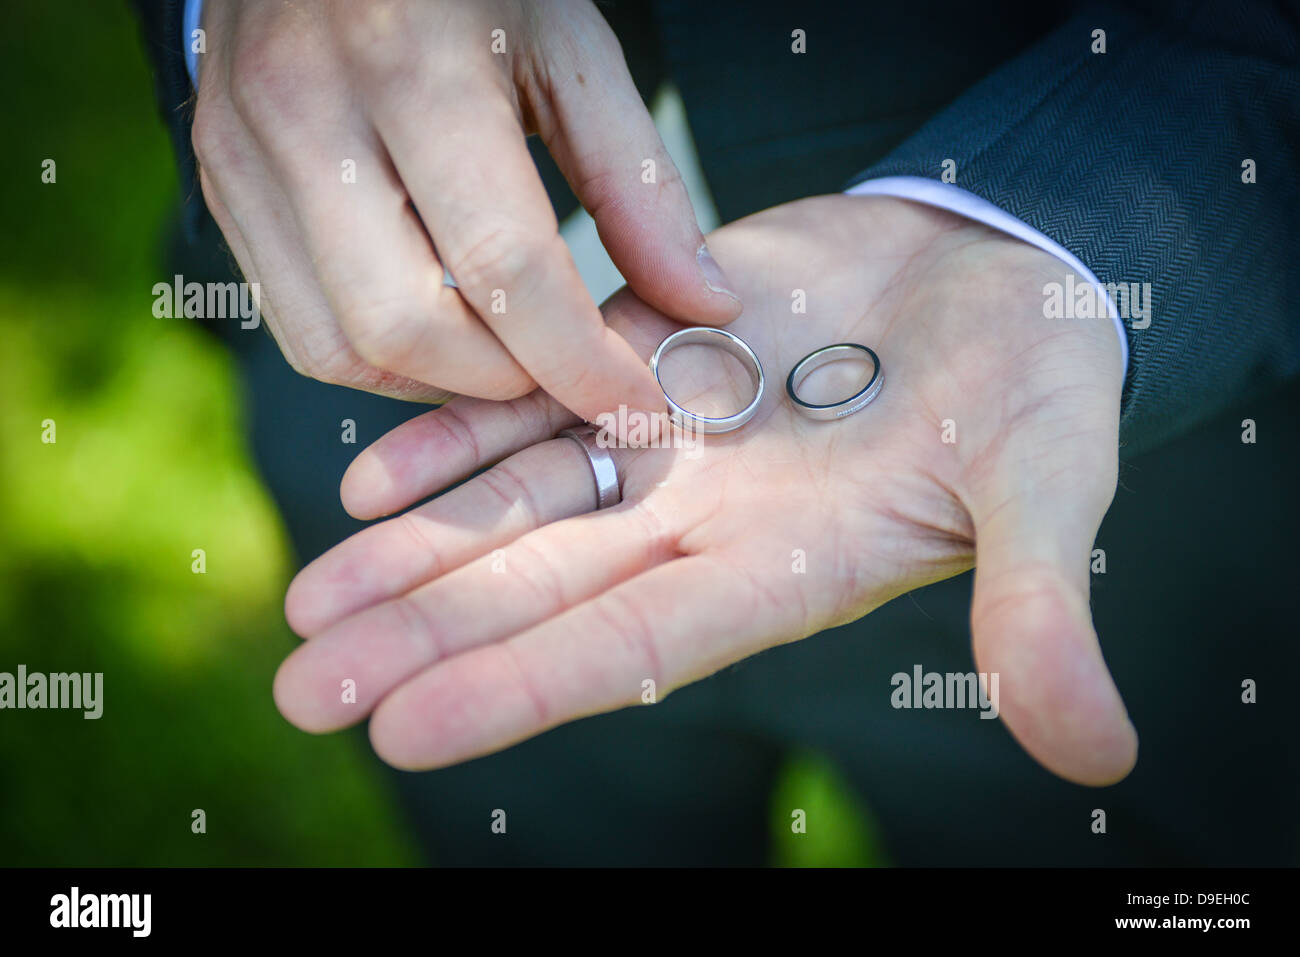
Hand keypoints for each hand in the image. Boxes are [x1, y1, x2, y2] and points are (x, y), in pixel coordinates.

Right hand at [191, 0, 739, 414]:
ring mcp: (245, 153)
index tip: (637, 398)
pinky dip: (381, 356)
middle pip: (407, 328)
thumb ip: (639, 185)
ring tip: (506, 354)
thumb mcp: (572, 52)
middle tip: (566, 370)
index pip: (504, 264)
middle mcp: (307, 114)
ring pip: (338, 347)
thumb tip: (706, 305)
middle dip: (505, 380)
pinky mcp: (219, 184)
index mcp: (413, 64)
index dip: (580, 357)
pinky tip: (441, 327)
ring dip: (439, 383)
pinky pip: (298, 324)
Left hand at [275, 195, 1135, 785]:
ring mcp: (668, 438)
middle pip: (544, 588)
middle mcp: (706, 518)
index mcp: (787, 566)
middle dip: (425, 638)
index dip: (527, 688)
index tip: (407, 732)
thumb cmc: (1044, 383)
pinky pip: (534, 404)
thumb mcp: (1053, 483)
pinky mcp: (648, 354)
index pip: (639, 643)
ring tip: (308, 604)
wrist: (999, 270)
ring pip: (518, 505)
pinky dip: (456, 435)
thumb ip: (1043, 604)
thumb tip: (1095, 751)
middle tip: (303, 690)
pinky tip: (369, 476)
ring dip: (411, 552)